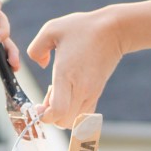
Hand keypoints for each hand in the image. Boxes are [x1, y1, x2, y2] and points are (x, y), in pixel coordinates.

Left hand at [26, 8, 123, 128]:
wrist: (114, 30)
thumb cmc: (82, 28)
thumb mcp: (51, 29)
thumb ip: (36, 48)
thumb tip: (41, 65)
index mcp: (66, 74)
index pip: (58, 111)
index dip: (44, 116)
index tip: (38, 107)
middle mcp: (80, 88)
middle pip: (63, 122)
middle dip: (50, 116)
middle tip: (47, 98)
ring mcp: (90, 92)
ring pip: (73, 121)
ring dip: (61, 115)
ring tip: (58, 95)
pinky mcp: (96, 92)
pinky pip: (83, 115)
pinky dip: (72, 112)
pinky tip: (69, 95)